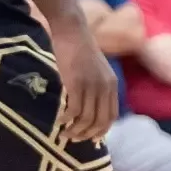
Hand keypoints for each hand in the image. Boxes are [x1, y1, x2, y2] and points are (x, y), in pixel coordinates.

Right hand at [48, 21, 118, 143]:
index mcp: (112, 84)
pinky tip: (58, 120)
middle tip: (73, 139)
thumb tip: (90, 108)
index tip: (90, 139)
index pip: (112, 116)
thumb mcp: (95, 71)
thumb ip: (97, 87)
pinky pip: (74, 110)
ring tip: (64, 133)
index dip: (102, 130)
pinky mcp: (76, 83)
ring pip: (87, 119)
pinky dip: (66, 119)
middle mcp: (105, 87)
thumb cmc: (80, 50)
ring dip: (75, 130)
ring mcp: (92, 85)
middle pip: (101, 121)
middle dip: (87, 135)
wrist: (72, 31)